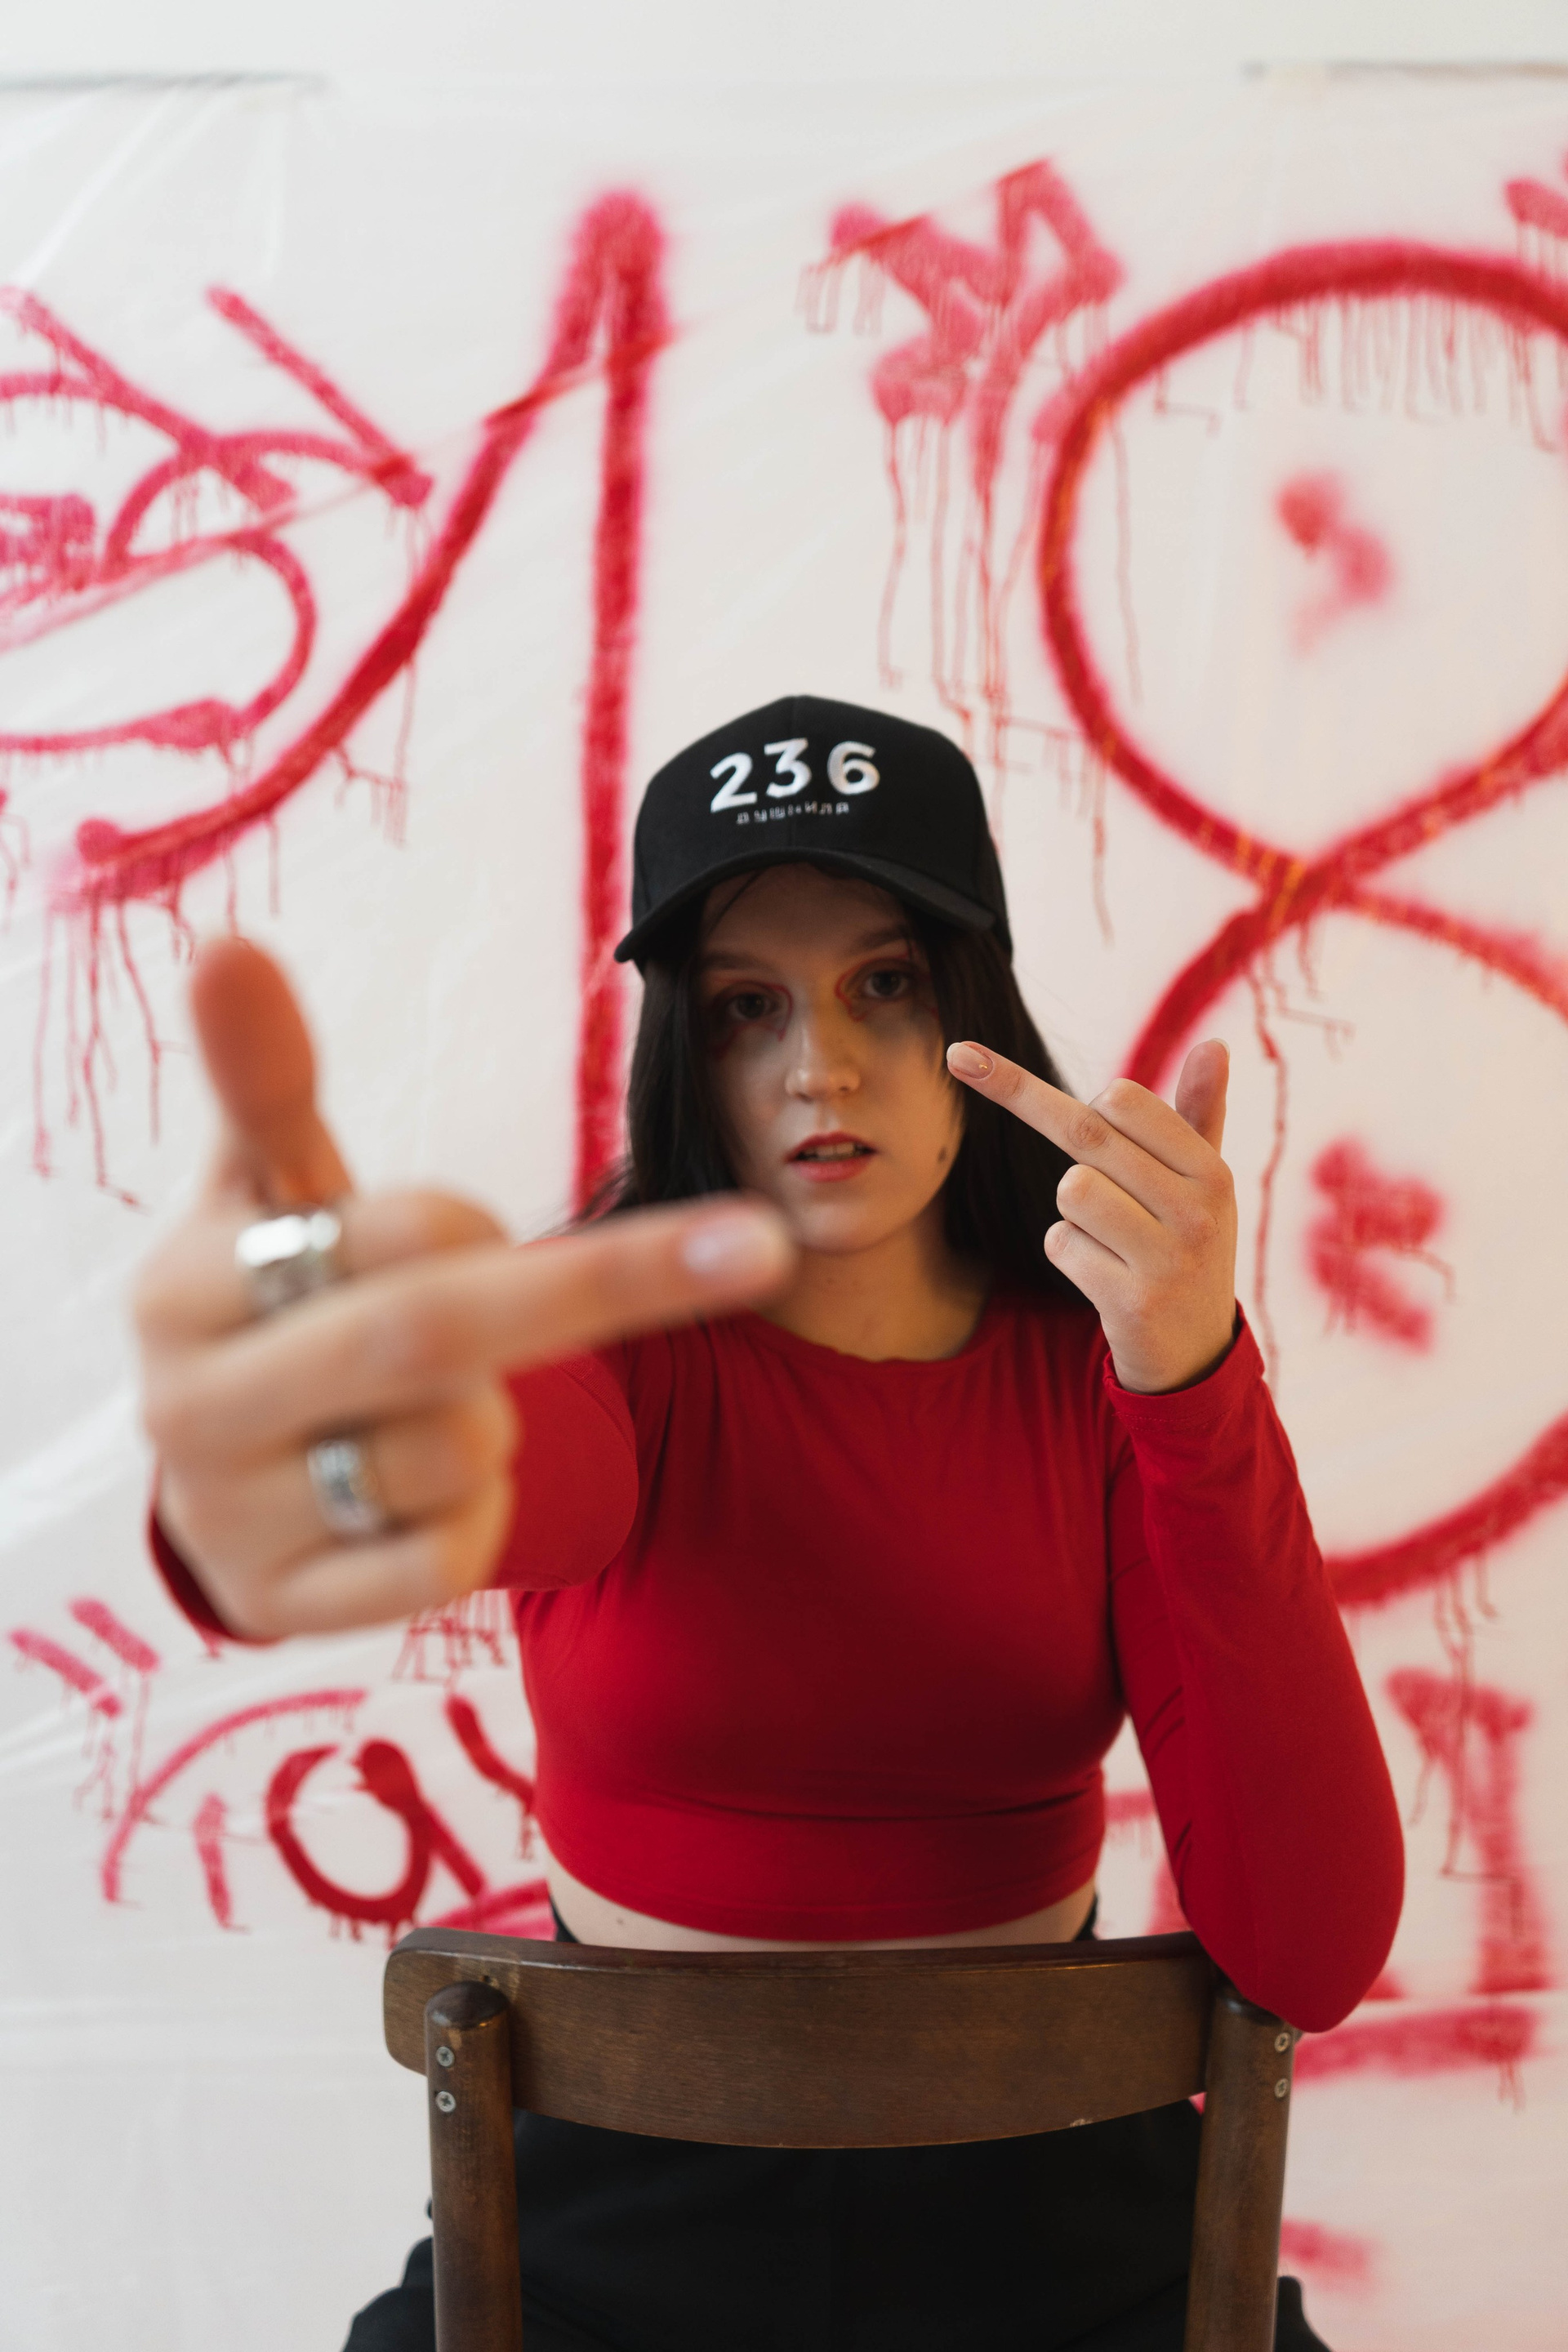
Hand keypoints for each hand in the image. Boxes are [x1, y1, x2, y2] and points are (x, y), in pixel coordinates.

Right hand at [135, 938, 792, 1637]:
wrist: (222, 1479)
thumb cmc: (280, 1303)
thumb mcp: (273, 1195)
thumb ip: (270, 1083)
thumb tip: (228, 940)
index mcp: (187, 1281)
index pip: (392, 1230)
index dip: (480, 1221)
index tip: (504, 1220)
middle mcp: (191, 1403)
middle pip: (432, 1336)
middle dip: (602, 1289)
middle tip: (759, 1246)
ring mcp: (235, 1517)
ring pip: (452, 1454)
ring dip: (497, 1422)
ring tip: (438, 1406)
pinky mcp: (284, 1611)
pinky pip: (447, 1562)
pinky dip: (482, 1519)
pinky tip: (431, 1492)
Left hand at [946, 1037, 1237, 1394]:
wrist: (1195, 1354)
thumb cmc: (1186, 1248)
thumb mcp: (1203, 1184)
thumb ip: (1200, 1114)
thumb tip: (1214, 1043)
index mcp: (1213, 1172)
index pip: (1123, 1098)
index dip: (1086, 1104)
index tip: (1065, 1100)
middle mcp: (1201, 1211)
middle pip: (1086, 1135)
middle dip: (1040, 1120)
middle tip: (990, 1083)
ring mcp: (1171, 1258)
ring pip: (1070, 1190)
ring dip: (1072, 1212)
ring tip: (1110, 1240)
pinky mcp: (1136, 1301)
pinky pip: (1060, 1243)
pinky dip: (1069, 1255)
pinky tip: (1106, 1277)